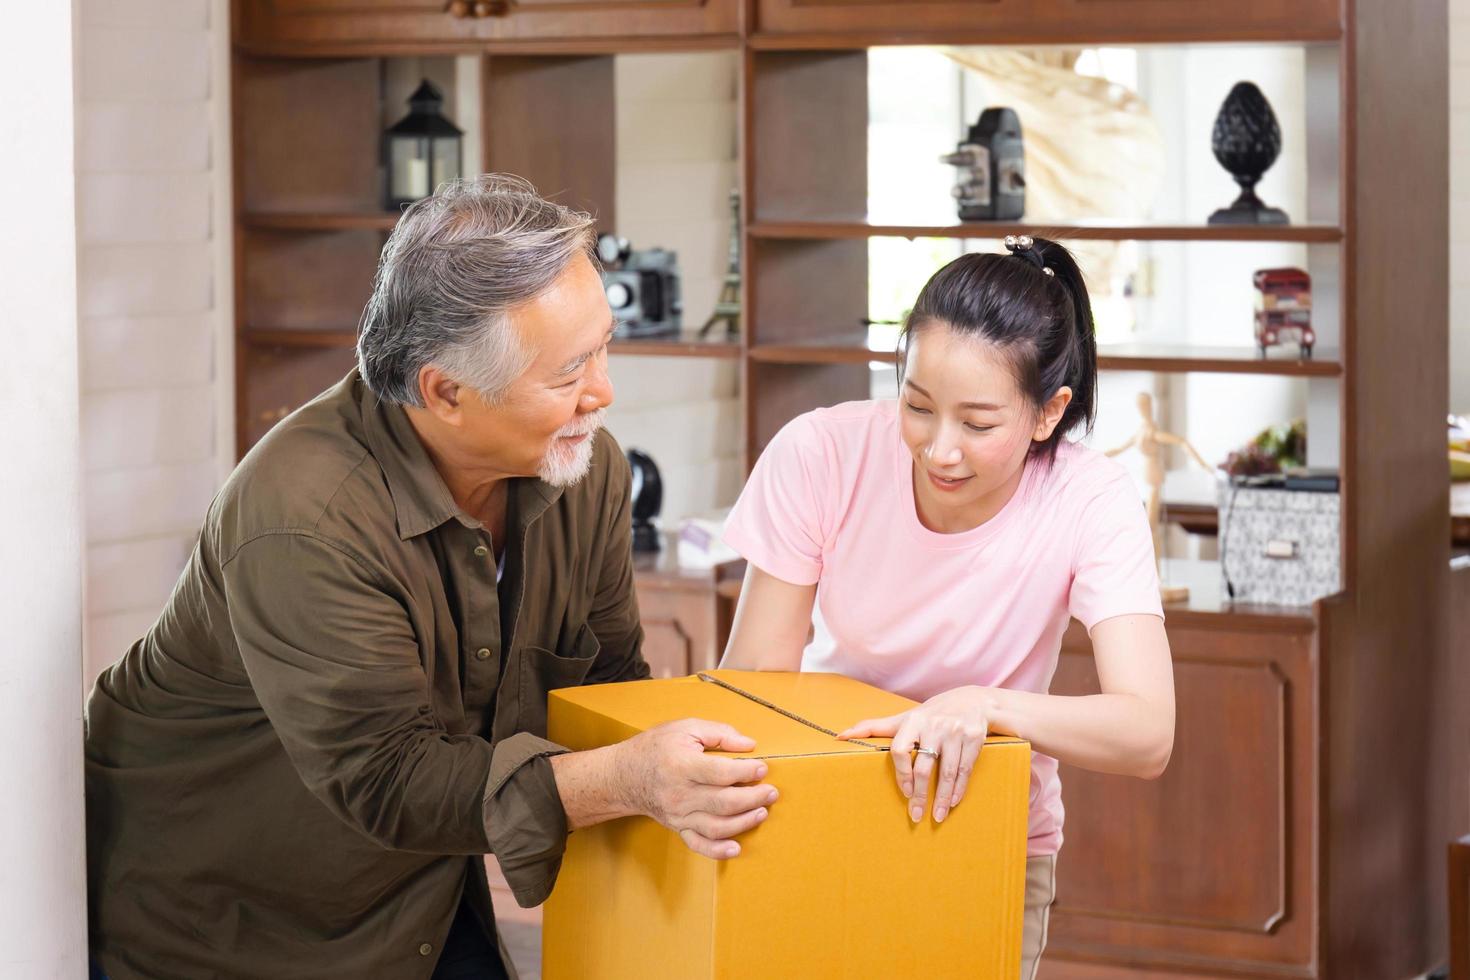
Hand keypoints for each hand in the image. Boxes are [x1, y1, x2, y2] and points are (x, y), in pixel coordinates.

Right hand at [612, 718, 777, 859]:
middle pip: (723, 802)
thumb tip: (749, 745)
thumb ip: (719, 733)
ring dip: (744, 822)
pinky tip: (736, 848)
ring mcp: (678, 815)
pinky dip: (718, 851)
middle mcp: (680, 794)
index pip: (720, 773)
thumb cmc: (656, 747)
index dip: (746, 772)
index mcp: (682, 765)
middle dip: (753, 798)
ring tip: (762, 812)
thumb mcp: (685, 728)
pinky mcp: (677, 828)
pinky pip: (699, 845)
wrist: (624, 775)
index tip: (762, 768)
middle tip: (771, 792)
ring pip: (716, 826)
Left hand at [837, 686, 993, 824]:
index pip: (899, 749)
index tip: (904, 793)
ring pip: (947, 771)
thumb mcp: (905, 718)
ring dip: (942, 797)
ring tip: (936, 817)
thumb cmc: (931, 714)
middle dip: (920, 794)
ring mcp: (954, 732)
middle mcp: (933, 726)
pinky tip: (953, 803)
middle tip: (915, 816)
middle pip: (924, 765)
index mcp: (913, 721)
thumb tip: (840, 736)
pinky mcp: (974, 738)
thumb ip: (875, 728)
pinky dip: (959, 788)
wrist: (973, 701)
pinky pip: (965, 769)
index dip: (900, 773)